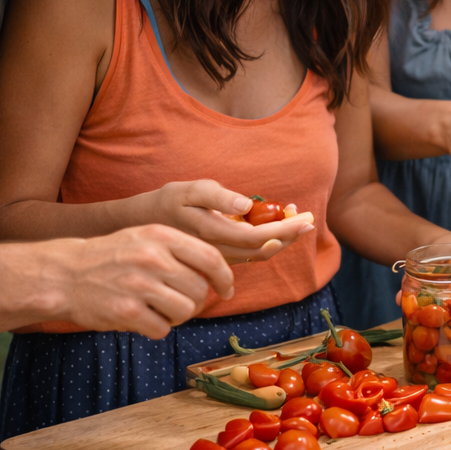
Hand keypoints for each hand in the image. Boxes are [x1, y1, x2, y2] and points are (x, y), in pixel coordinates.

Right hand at [48, 224, 235, 338]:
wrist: (65, 274)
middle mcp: (152, 258)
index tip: (226, 290)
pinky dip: (156, 328)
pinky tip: (142, 318)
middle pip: (200, 290)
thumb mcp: (146, 237)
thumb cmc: (112, 257)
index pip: (211, 258)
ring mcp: (138, 285)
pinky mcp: (125, 311)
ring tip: (160, 310)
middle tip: (180, 303)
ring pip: (185, 311)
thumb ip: (180, 249)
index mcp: (161, 235)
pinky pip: (162, 329)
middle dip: (196, 302)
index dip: (225, 278)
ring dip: (177, 317)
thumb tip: (218, 273)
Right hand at [136, 180, 310, 263]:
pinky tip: (273, 227)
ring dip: (279, 240)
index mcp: (213, 232)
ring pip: (255, 255)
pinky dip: (264, 243)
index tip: (305, 219)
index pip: (257, 236)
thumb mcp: (189, 190)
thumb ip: (218, 197)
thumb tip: (246, 206)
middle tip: (309, 220)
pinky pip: (246, 256)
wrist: (141, 226)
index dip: (283, 229)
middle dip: (288, 235)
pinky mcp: (215, 259)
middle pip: (262, 249)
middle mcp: (217, 251)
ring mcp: (216, 258)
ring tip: (295, 220)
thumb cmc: (167, 202)